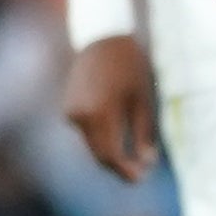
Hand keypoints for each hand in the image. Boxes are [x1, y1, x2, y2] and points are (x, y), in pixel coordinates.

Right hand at [63, 32, 160, 180]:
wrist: (101, 38)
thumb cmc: (129, 65)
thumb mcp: (143, 100)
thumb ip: (144, 133)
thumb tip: (146, 162)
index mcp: (100, 114)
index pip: (112, 157)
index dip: (127, 172)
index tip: (142, 178)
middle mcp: (80, 117)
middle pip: (100, 155)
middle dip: (119, 167)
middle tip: (140, 172)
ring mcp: (71, 114)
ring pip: (92, 146)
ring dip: (110, 154)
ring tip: (132, 156)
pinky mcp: (68, 110)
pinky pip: (86, 134)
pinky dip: (101, 140)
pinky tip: (116, 136)